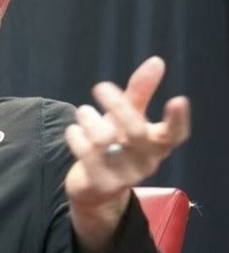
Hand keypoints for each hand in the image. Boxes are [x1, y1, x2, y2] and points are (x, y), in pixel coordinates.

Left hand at [63, 56, 190, 252]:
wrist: (96, 191)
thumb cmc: (115, 147)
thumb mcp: (127, 119)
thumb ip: (140, 92)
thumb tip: (157, 61)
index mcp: (156, 145)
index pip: (175, 135)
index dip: (178, 119)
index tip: (178, 99)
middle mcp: (145, 162)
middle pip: (136, 131)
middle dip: (117, 105)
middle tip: (100, 86)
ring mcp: (123, 176)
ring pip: (104, 140)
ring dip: (89, 118)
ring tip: (83, 112)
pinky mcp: (100, 183)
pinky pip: (85, 153)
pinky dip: (75, 135)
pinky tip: (74, 130)